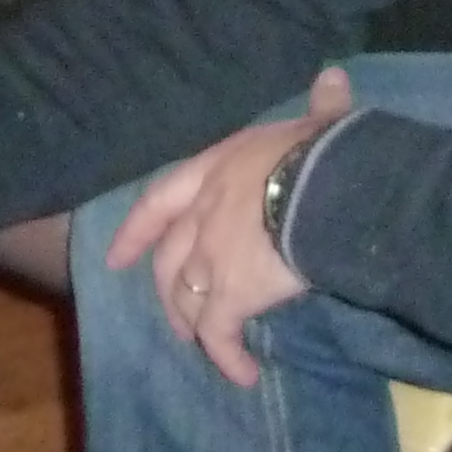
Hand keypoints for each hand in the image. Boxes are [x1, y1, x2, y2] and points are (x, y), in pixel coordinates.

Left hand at [103, 66, 352, 388]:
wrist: (329, 189)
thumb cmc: (325, 151)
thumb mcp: (320, 124)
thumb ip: (322, 108)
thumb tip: (334, 77)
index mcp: (216, 169)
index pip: (159, 201)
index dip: (137, 230)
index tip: (117, 257)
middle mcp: (202, 215)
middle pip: (168, 261)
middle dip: (167, 292)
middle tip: (177, 318)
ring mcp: (210, 258)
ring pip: (186, 300)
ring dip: (193, 326)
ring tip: (208, 345)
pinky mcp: (230, 297)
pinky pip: (219, 334)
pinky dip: (227, 356)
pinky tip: (243, 374)